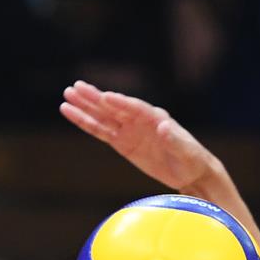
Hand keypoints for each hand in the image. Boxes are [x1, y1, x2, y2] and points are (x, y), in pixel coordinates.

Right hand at [59, 81, 214, 191]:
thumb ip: (174, 139)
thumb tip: (163, 125)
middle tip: (75, 88)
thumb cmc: (192, 159)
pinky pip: (101, 131)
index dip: (121, 102)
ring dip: (85, 107)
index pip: (135, 108)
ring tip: (67, 95)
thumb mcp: (186, 151)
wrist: (191, 172)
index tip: (105, 97)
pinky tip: (71, 112)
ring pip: (103, 117)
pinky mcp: (122, 143)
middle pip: (114, 107)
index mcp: (156, 118)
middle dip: (96, 99)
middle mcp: (139, 120)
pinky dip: (86, 123)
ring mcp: (129, 130)